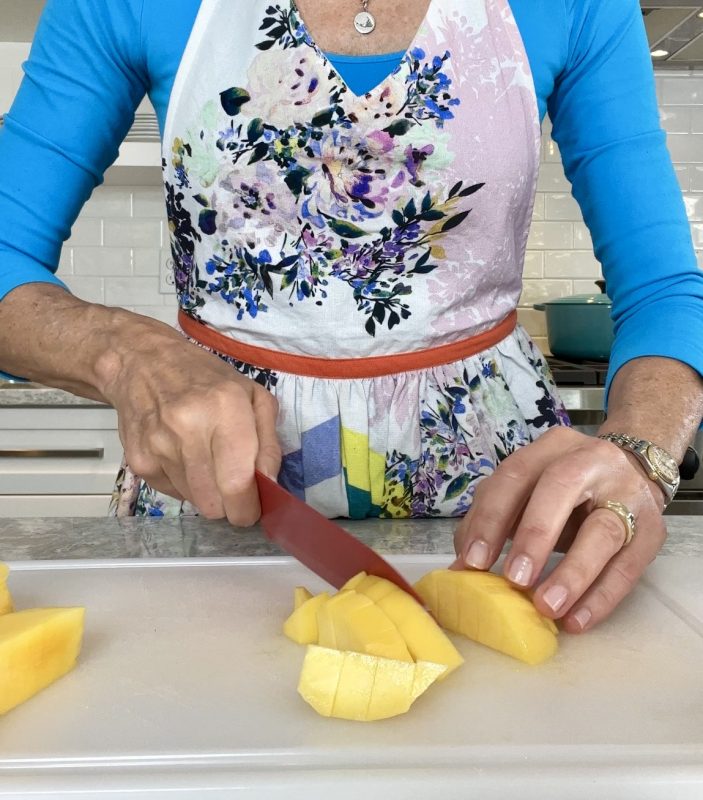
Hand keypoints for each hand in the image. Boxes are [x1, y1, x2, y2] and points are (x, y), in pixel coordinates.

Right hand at [98, 316, 280, 525]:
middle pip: (215, 502)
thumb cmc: (206, 378)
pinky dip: (183, 483)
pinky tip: (181, 455)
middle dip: (229, 505)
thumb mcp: (252, 395)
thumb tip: (268, 484)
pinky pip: (173, 493)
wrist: (142, 362)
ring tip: (205, 459)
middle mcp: (189, 428)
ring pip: (194, 502)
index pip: (236, 482)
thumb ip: (269, 442)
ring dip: (207, 492)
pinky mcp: (138, 461)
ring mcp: (158, 446)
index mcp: (225, 408)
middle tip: (233, 486)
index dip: (248, 508)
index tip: (253, 510)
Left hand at [452, 427, 666, 632]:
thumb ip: (496, 518)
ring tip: (546, 607)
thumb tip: (462, 566)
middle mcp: (591, 460)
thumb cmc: (568, 491)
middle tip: (513, 579)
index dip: (491, 517)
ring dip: (572, 573)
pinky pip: (628, 567)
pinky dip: (601, 597)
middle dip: (533, 535)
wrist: (636, 473)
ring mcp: (627, 492)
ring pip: (602, 530)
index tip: (472, 561)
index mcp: (550, 448)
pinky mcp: (653, 529)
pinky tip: (576, 619)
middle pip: (559, 488)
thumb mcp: (530, 492)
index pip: (515, 475)